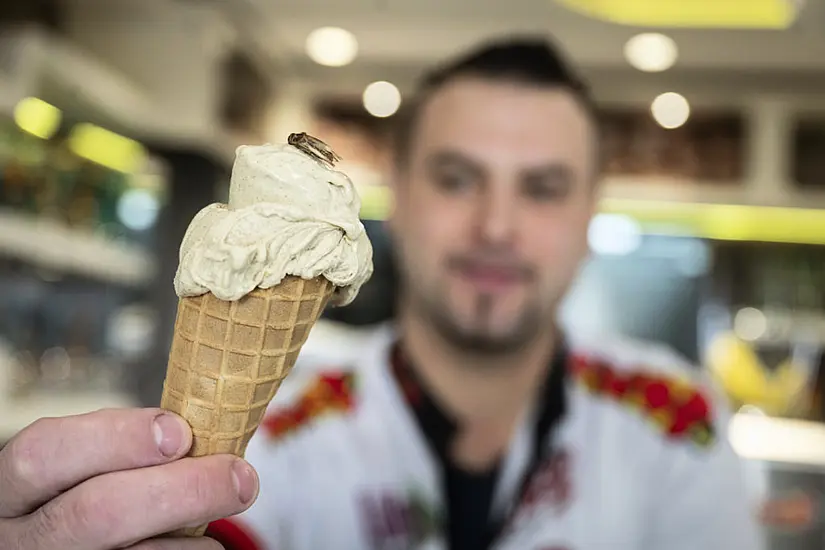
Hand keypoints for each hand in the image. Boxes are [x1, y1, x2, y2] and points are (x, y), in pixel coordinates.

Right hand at [0, 408, 258, 549]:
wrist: (60, 549)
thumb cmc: (80, 494)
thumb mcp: (75, 468)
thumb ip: (119, 447)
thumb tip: (200, 426)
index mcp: (13, 487)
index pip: (45, 453)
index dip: (116, 438)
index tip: (180, 431)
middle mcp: (20, 539)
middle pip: (97, 513)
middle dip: (181, 488)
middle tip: (239, 474)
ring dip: (196, 527)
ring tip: (231, 501)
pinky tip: (201, 541)